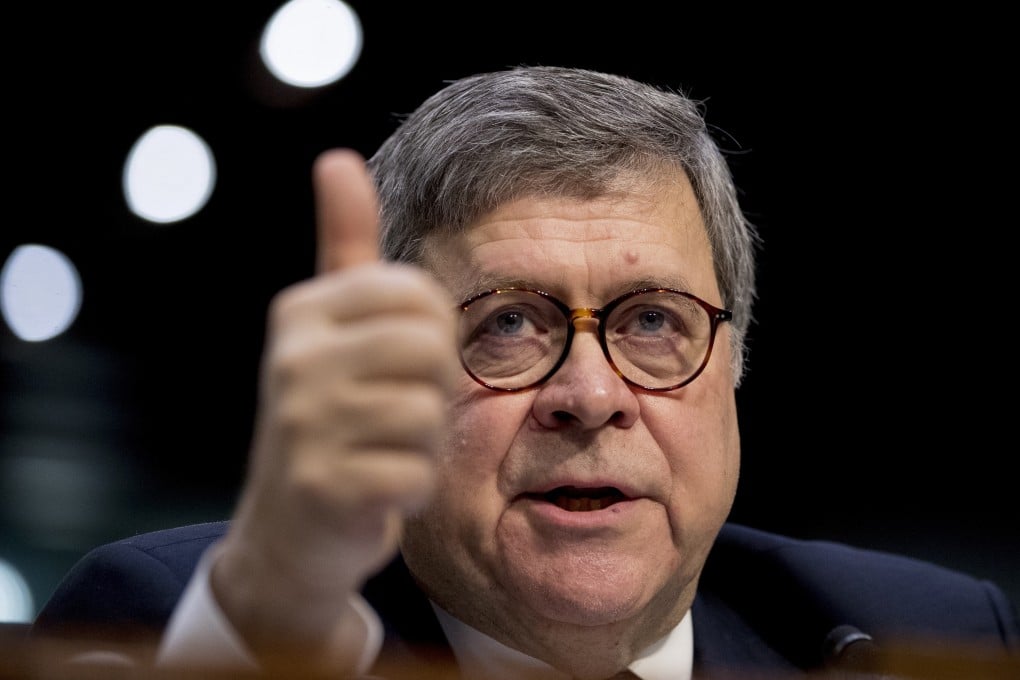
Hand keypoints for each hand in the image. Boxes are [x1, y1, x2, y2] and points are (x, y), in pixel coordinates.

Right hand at [210, 149, 457, 669]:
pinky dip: (410, 491)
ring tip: (380, 452)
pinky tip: (376, 491)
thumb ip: (343, 246)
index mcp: (302, 312)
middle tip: (395, 414)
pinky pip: (418, 475)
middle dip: (431, 389)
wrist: (287, 533)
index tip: (398, 366)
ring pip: (428, 415)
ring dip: (422, 444)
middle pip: (431, 349)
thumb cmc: (327, 420)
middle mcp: (294, 359)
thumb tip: (337, 158)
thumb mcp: (328, 329)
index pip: (420, 295)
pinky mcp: (323, 487)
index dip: (432, 337)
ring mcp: (304, 424)